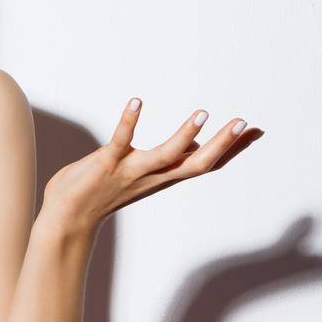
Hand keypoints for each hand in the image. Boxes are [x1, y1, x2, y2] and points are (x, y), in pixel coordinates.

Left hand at [42, 99, 259, 234]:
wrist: (66, 220)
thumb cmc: (101, 192)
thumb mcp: (140, 175)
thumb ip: (165, 161)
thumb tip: (192, 144)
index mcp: (161, 178)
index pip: (204, 163)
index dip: (230, 149)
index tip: (255, 131)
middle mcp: (151, 177)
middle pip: (196, 163)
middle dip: (222, 144)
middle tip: (244, 123)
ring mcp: (129, 171)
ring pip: (166, 156)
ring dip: (185, 135)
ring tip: (203, 113)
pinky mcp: (106, 163)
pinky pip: (120, 141)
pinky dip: (129, 121)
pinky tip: (136, 101)